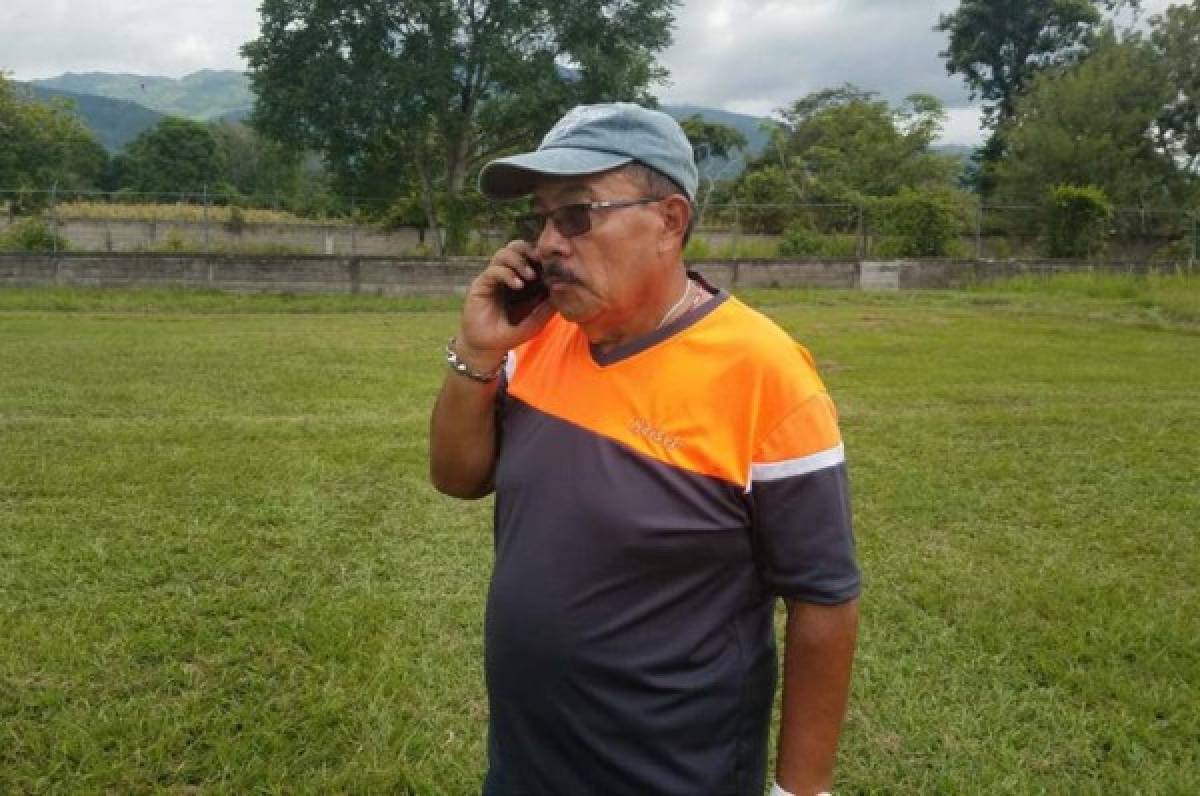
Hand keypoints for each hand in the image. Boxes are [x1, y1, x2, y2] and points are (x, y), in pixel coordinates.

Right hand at [455, 240, 553, 370]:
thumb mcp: (535, 323)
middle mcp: (506, 275)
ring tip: (530, 276)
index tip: (555, 264)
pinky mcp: (481, 285)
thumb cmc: (510, 334)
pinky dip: (507, 273)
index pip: (530, 257)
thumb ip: (547, 308)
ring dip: (519, 260)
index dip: (542, 257)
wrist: (487, 348)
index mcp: (521, 280)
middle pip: (516, 247)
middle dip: (530, 250)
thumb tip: (563, 291)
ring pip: (503, 253)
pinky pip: (493, 270)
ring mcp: (493, 278)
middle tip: (542, 261)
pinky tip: (518, 285)